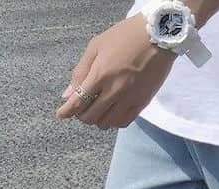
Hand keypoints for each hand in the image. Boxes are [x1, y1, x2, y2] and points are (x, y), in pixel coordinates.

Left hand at [56, 14, 177, 129]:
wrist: (157, 36)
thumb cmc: (125, 36)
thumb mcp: (96, 46)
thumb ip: (80, 71)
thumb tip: (68, 95)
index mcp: (100, 74)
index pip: (78, 101)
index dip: (67, 111)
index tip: (61, 114)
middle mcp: (114, 91)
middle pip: (91, 117)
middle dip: (82, 115)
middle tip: (82, 108)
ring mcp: (129, 99)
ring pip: (107, 123)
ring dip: (98, 119)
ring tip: (97, 109)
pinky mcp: (142, 103)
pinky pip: (123, 122)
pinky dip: (113, 121)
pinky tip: (112, 113)